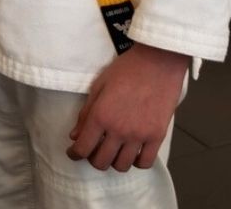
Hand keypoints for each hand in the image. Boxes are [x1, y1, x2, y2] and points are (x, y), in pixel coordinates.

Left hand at [67, 43, 188, 171]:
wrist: (157, 63)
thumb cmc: (126, 70)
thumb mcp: (98, 86)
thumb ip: (85, 113)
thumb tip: (75, 135)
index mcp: (100, 115)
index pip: (83, 147)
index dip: (75, 153)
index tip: (73, 152)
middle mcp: (118, 130)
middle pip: (101, 161)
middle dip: (93, 158)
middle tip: (93, 149)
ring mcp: (139, 136)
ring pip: (122, 165)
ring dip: (114, 161)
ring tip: (112, 150)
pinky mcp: (157, 137)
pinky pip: (145, 163)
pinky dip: (136, 162)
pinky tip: (132, 152)